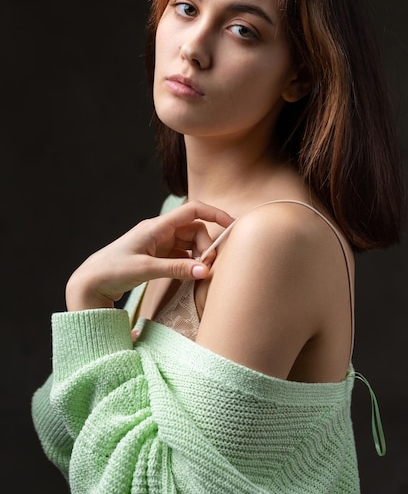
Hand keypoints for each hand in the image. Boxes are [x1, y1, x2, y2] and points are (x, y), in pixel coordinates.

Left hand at [65, 201, 233, 310]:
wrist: (89, 283)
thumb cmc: (112, 271)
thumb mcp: (145, 270)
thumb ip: (176, 269)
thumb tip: (204, 271)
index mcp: (156, 226)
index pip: (192, 210)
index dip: (214, 213)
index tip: (232, 224)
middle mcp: (159, 231)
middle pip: (194, 228)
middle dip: (206, 244)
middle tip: (209, 267)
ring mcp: (158, 243)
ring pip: (189, 242)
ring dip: (199, 254)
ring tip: (201, 272)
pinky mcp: (156, 256)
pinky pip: (181, 254)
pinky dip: (190, 261)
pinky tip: (192, 274)